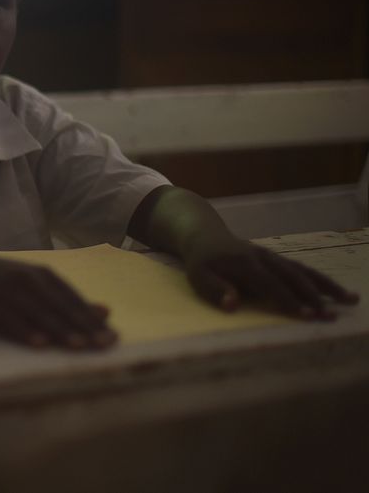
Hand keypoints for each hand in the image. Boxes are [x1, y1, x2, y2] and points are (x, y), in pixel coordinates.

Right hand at [0, 252, 116, 349]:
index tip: (113, 337)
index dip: (93, 319)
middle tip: (104, 344)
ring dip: (60, 330)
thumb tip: (105, 312)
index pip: (73, 299)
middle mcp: (27, 280)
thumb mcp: (32, 282)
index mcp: (42, 274)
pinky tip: (38, 343)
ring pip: (39, 314)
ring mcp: (7, 292)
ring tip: (79, 345)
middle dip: (84, 327)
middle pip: (60, 306)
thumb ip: (65, 298)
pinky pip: (10, 320)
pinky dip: (25, 331)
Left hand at [184, 236, 359, 319]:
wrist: (205, 234)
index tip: (307, 315)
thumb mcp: (198, 275)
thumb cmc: (201, 261)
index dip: (288, 300)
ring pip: (303, 271)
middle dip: (313, 297)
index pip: (270, 284)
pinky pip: (302, 269)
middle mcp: (264, 258)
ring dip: (327, 286)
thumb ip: (214, 289)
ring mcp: (272, 257)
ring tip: (351, 299)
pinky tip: (338, 292)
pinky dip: (321, 280)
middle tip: (332, 316)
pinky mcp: (277, 258)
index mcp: (244, 264)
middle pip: (292, 278)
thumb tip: (233, 305)